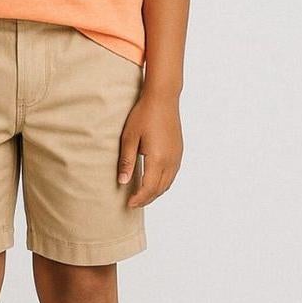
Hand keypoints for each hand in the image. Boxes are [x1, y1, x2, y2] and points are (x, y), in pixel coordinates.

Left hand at [117, 89, 183, 208]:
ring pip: (168, 183)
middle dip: (146, 199)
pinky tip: (153, 181)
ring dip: (155, 192)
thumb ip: (127, 161)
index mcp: (158, 159)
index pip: (149, 188)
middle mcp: (171, 160)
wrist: (162, 98)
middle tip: (133, 203)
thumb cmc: (143, 115)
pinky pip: (172, 174)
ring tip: (141, 195)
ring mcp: (177, 156)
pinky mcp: (179, 151)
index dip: (139, 199)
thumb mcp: (129, 138)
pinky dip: (163, 183)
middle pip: (160, 189)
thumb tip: (122, 182)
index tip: (128, 204)